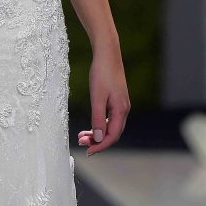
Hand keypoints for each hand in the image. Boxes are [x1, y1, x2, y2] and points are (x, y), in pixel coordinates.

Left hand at [77, 38, 129, 156]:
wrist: (107, 53)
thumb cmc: (102, 73)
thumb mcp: (97, 97)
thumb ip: (98, 118)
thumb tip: (99, 138)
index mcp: (121, 110)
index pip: (112, 136)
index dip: (100, 146)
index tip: (88, 152)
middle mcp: (124, 109)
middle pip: (112, 132)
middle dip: (98, 141)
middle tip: (81, 142)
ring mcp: (121, 103)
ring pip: (111, 125)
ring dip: (98, 132)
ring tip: (82, 135)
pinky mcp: (117, 98)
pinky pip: (110, 117)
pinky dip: (100, 123)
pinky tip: (92, 123)